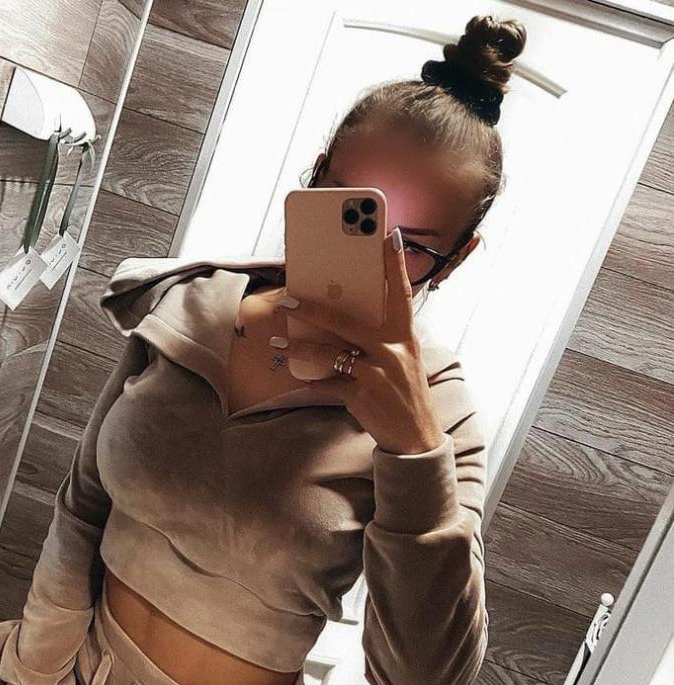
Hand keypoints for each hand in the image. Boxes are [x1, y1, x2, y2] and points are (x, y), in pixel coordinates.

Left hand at [272, 229, 443, 455]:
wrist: (416, 438)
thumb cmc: (403, 393)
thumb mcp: (401, 360)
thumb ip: (379, 339)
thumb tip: (339, 320)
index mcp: (405, 336)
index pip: (401, 293)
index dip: (394, 264)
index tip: (387, 236)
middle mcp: (393, 350)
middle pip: (347, 321)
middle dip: (313, 309)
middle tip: (288, 299)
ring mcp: (378, 372)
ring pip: (330, 352)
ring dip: (299, 347)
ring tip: (278, 343)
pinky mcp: (363, 394)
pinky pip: (328, 383)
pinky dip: (311, 380)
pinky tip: (299, 376)